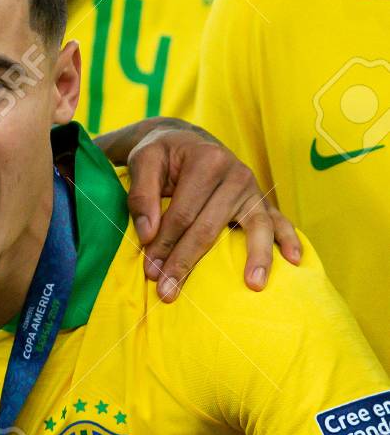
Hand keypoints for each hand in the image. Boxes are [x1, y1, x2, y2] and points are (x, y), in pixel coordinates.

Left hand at [108, 120, 300, 301]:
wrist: (187, 141)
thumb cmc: (164, 155)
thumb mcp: (143, 160)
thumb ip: (142, 195)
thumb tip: (148, 235)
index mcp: (206, 161)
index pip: (183, 213)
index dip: (164, 245)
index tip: (149, 272)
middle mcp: (236, 173)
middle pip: (210, 227)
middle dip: (187, 262)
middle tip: (168, 293)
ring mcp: (253, 189)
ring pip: (254, 228)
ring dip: (255, 258)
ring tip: (253, 285)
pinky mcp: (262, 201)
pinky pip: (280, 221)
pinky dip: (289, 240)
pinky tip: (294, 261)